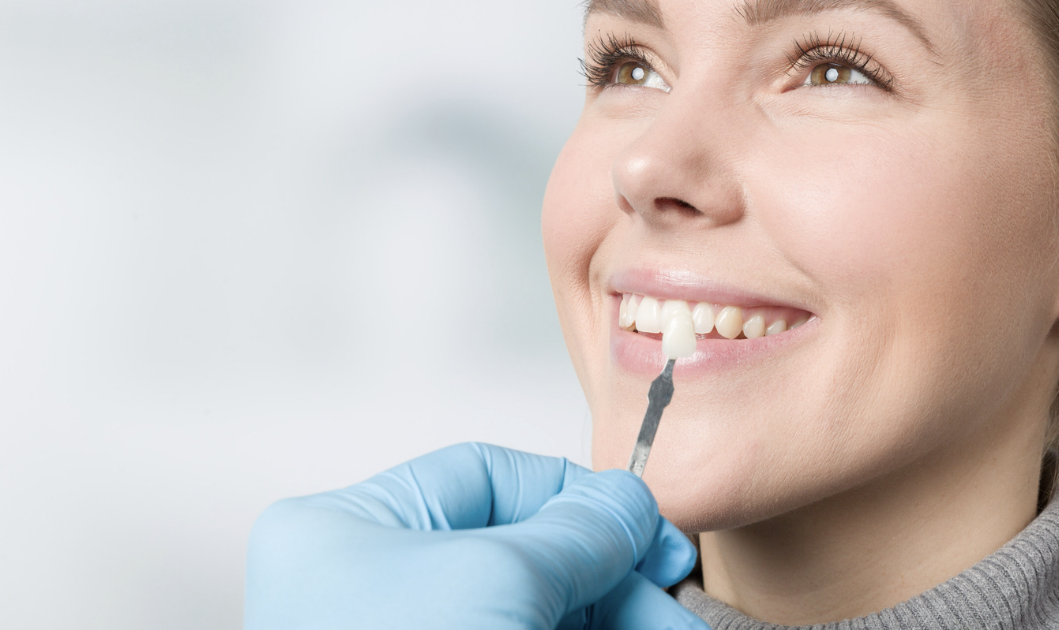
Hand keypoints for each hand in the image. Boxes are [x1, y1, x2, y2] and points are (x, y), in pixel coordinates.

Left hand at [245, 442, 708, 629]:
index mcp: (346, 531)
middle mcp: (374, 587)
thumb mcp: (496, 582)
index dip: (575, 496)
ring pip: (537, 616)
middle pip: (523, 556)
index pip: (484, 477)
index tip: (645, 529)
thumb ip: (573, 533)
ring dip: (616, 622)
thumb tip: (625, 502)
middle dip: (613, 581)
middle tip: (679, 608)